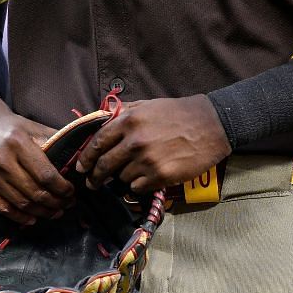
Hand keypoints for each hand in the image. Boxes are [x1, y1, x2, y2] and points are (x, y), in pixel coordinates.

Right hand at [0, 96, 74, 222]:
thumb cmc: (12, 129)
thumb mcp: (33, 128)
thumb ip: (55, 141)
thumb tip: (81, 158)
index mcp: (17, 142)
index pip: (46, 175)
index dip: (62, 189)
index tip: (71, 192)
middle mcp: (0, 158)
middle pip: (35, 192)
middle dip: (55, 203)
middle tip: (66, 205)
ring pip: (21, 203)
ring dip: (42, 212)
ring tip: (54, 212)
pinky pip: (3, 208)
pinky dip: (21, 217)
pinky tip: (33, 217)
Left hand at [73, 96, 231, 194]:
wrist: (211, 125)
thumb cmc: (178, 113)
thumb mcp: (147, 105)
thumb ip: (123, 113)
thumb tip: (100, 119)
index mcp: (128, 121)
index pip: (97, 143)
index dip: (86, 158)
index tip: (82, 166)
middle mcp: (134, 141)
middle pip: (105, 165)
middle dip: (95, 177)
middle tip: (92, 183)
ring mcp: (147, 160)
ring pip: (122, 178)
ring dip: (122, 179)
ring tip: (130, 174)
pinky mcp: (161, 176)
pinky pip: (138, 187)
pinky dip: (138, 186)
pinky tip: (144, 179)